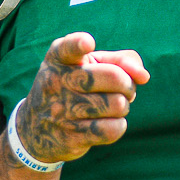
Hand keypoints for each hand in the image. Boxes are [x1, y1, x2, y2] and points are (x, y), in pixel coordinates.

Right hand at [13, 32, 147, 164]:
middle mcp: (56, 81)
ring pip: (118, 104)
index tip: (87, 43)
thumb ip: (121, 60)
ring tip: (110, 107)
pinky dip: (118, 126)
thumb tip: (143, 76)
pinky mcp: (70, 136)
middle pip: (114, 77)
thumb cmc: (73, 88)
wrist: (35, 129)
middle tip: (122, 89)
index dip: (79, 44)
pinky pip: (113, 129)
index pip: (67, 48)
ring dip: (122, 106)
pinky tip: (107, 124)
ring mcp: (61, 110)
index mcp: (58, 59)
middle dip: (128, 84)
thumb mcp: (88, 65)